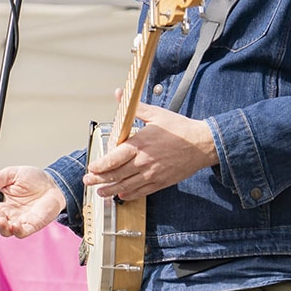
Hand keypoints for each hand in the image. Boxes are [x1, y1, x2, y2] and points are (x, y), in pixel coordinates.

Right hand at [0, 166, 66, 237]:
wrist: (52, 184)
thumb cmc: (33, 179)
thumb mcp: (12, 173)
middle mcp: (7, 213)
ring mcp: (18, 221)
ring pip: (4, 230)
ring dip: (1, 227)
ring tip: (1, 221)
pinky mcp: (30, 226)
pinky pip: (21, 233)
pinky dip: (16, 231)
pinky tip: (14, 226)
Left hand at [84, 103, 216, 201]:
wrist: (203, 144)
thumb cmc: (180, 130)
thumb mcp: (156, 115)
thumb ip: (134, 108)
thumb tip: (119, 95)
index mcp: (140, 144)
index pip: (113, 159)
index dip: (99, 166)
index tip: (91, 168)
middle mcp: (144, 161)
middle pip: (115, 174)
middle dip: (98, 179)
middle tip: (88, 181)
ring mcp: (152, 174)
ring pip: (126, 186)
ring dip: (110, 190)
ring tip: (100, 192)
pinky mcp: (160, 182)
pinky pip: (141, 192)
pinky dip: (129, 194)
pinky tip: (122, 194)